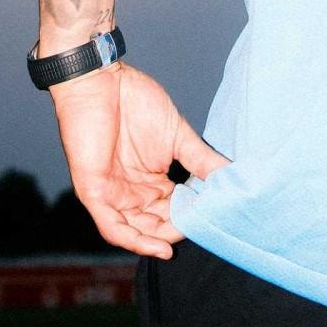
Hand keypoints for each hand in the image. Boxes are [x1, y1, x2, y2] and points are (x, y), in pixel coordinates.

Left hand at [50, 59, 231, 255]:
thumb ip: (201, 159)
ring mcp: (113, 195)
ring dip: (159, 241)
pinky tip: (159, 246)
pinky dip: (136, 241)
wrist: (100, 80)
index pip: (175, 210)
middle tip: (202, 229)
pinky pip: (113, 227)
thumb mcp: (177, 135)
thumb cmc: (135, 100)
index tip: (217, 216)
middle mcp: (133, 193)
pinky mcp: (94, 193)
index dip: (193, 216)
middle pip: (158, 225)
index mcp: (152, 181)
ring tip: (182, 243)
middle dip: (178, 231)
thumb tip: (231, 176)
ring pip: (136, 233)